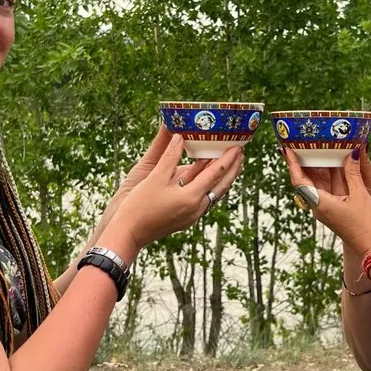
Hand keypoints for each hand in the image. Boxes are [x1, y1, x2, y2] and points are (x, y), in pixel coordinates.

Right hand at [113, 134, 243, 249]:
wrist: (128, 234)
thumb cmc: (139, 206)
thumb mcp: (154, 178)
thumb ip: (169, 157)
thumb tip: (179, 137)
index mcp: (191, 197)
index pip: (216, 174)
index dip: (228, 159)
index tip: (238, 146)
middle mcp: (196, 208)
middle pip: (221, 186)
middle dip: (233, 169)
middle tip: (241, 153)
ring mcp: (192, 215)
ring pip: (214, 194)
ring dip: (223, 179)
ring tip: (230, 165)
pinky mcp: (186, 218)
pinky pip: (205, 199)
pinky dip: (211, 186)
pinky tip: (209, 180)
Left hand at [284, 146, 370, 258]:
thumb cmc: (365, 224)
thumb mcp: (361, 195)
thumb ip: (354, 173)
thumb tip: (352, 151)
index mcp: (320, 203)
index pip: (299, 181)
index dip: (292, 164)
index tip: (287, 149)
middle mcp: (318, 205)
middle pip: (305, 179)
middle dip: (302, 160)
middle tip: (300, 141)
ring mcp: (324, 207)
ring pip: (315, 182)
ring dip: (315, 166)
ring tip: (314, 146)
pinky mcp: (332, 207)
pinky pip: (325, 187)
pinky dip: (327, 174)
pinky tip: (332, 162)